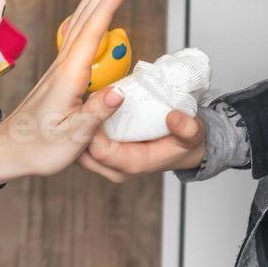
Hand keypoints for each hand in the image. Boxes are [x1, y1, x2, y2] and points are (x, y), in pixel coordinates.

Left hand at [0, 0, 133, 183]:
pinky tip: (96, 6)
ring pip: (80, 20)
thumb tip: (119, 92)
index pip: (91, 31)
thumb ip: (95, 114)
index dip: (108, 4)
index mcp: (68, 77)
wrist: (9, 150)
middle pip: (86, 16)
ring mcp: (61, 65)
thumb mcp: (70, 138)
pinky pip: (77, 31)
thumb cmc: (38, 147)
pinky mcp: (61, 71)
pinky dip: (90, 12)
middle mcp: (63, 64)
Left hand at [77, 109, 207, 182]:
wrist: (184, 148)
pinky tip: (79, 103)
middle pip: (83, 151)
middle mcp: (115, 167)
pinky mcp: (103, 152)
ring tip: (74, 98)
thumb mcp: (193, 135)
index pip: (101, 151)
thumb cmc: (185, 143)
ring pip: (79, 148)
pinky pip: (83, 142)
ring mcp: (107, 162)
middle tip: (76, 98)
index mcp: (132, 164)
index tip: (91, 103)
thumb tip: (174, 117)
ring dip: (76, 125)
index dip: (92, 128)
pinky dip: (80, 125)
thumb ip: (187, 129)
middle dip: (78, 127)